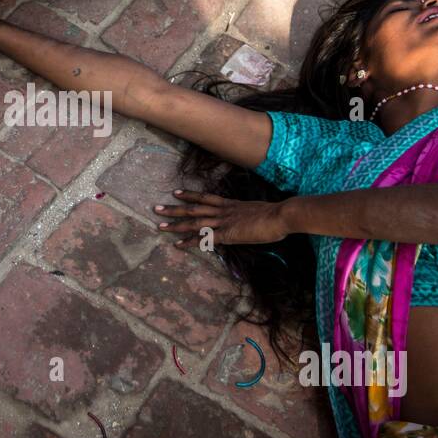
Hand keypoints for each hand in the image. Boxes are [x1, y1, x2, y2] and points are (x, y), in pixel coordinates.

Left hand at [153, 190, 288, 247]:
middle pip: (194, 209)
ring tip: (159, 225)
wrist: (281, 215)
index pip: (206, 198)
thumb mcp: (259, 211)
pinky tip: (178, 245)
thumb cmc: (276, 214)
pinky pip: (203, 238)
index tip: (176, 193)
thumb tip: (247, 220)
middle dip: (174, 209)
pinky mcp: (227, 234)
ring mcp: (224, 222)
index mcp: (231, 204)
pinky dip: (189, 241)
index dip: (190, 196)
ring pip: (194, 222)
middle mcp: (223, 211)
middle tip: (156, 208)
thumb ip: (248, 215)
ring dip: (175, 224)